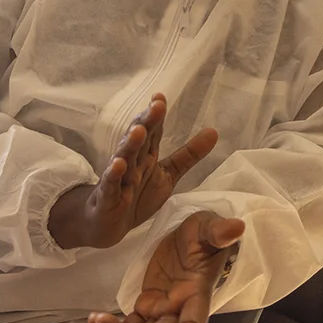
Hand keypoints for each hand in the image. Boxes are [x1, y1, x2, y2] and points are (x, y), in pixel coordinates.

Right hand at [48, 94, 219, 249]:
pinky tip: (117, 164)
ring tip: (138, 130)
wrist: (107, 226)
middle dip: (147, 122)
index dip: (156, 115)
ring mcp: (118, 179)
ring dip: (130, 144)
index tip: (160, 97)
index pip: (153, 132)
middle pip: (139, 140)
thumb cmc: (136, 195)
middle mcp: (132, 163)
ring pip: (124, 158)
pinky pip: (110, 185)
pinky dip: (113, 175)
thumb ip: (189, 154)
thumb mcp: (168, 174)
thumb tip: (214, 131)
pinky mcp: (108, 198)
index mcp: (146, 155)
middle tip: (156, 106)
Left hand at [89, 211, 245, 322]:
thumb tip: (236, 227)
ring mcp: (162, 311)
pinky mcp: (148, 306)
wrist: (192, 236)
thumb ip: (219, 231)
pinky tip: (96, 319)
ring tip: (95, 320)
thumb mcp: (209, 227)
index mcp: (197, 296)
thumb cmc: (205, 232)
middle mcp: (179, 311)